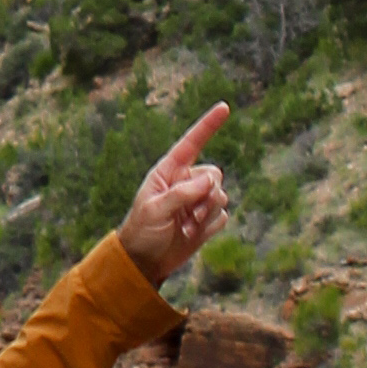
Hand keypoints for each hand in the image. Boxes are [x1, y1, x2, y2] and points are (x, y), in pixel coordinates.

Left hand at [118, 103, 231, 288]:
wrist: (146, 260)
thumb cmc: (142, 230)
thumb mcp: (155, 209)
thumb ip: (181, 193)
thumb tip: (211, 181)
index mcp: (169, 171)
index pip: (191, 143)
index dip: (208, 125)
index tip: (224, 107)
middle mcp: (186, 181)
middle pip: (214, 174)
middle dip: (207, 194)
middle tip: (190, 214)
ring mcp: (197, 201)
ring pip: (221, 196)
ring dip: (207, 213)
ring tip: (187, 227)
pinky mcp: (207, 220)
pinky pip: (223, 216)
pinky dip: (211, 227)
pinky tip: (192, 235)